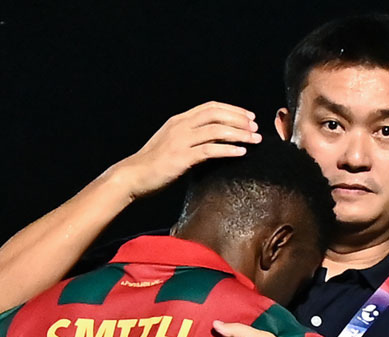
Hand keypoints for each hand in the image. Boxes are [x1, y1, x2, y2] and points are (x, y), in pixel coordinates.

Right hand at [110, 102, 261, 200]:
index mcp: (179, 121)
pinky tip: (241, 153)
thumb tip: (212, 141)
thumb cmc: (153, 165)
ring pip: (216, 130)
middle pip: (216, 114)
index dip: (232, 110)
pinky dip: (228, 149)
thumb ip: (190, 138)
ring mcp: (181, 141)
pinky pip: (210, 150)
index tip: (248, 117)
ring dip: (239, 134)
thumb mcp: (171, 144)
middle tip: (255, 128)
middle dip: (239, 119)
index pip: (210, 107)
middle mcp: (181, 126)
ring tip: (255, 140)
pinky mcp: (181, 157)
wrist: (132, 177)